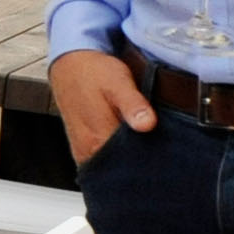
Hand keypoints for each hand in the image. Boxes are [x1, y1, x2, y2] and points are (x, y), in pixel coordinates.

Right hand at [50, 49, 154, 167]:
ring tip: (143, 141)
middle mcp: (88, 150)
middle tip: (157, 146)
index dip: (151, 159)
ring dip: (130, 159)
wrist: (70, 65)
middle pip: (123, 168)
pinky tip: (128, 142)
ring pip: (114, 166)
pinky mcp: (83, 148)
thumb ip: (133, 105)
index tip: (164, 150)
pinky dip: (119, 156)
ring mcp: (84, 151)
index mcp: (97, 139)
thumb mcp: (118, 82)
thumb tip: (147, 124)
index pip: (132, 164)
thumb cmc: (94, 72)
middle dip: (142, 162)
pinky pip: (106, 161)